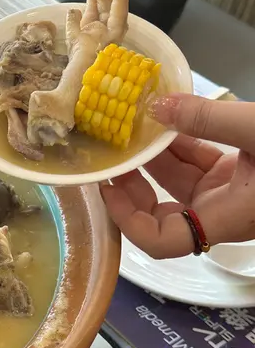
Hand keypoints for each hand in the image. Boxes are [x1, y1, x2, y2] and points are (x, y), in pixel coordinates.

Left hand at [100, 94, 254, 258]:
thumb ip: (207, 119)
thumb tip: (157, 107)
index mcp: (226, 218)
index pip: (162, 241)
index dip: (128, 220)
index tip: (108, 186)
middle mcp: (224, 213)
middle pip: (163, 214)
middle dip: (134, 185)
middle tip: (114, 155)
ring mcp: (231, 193)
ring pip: (180, 183)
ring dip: (154, 158)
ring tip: (130, 130)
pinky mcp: (240, 173)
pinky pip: (199, 165)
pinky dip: (180, 145)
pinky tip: (163, 121)